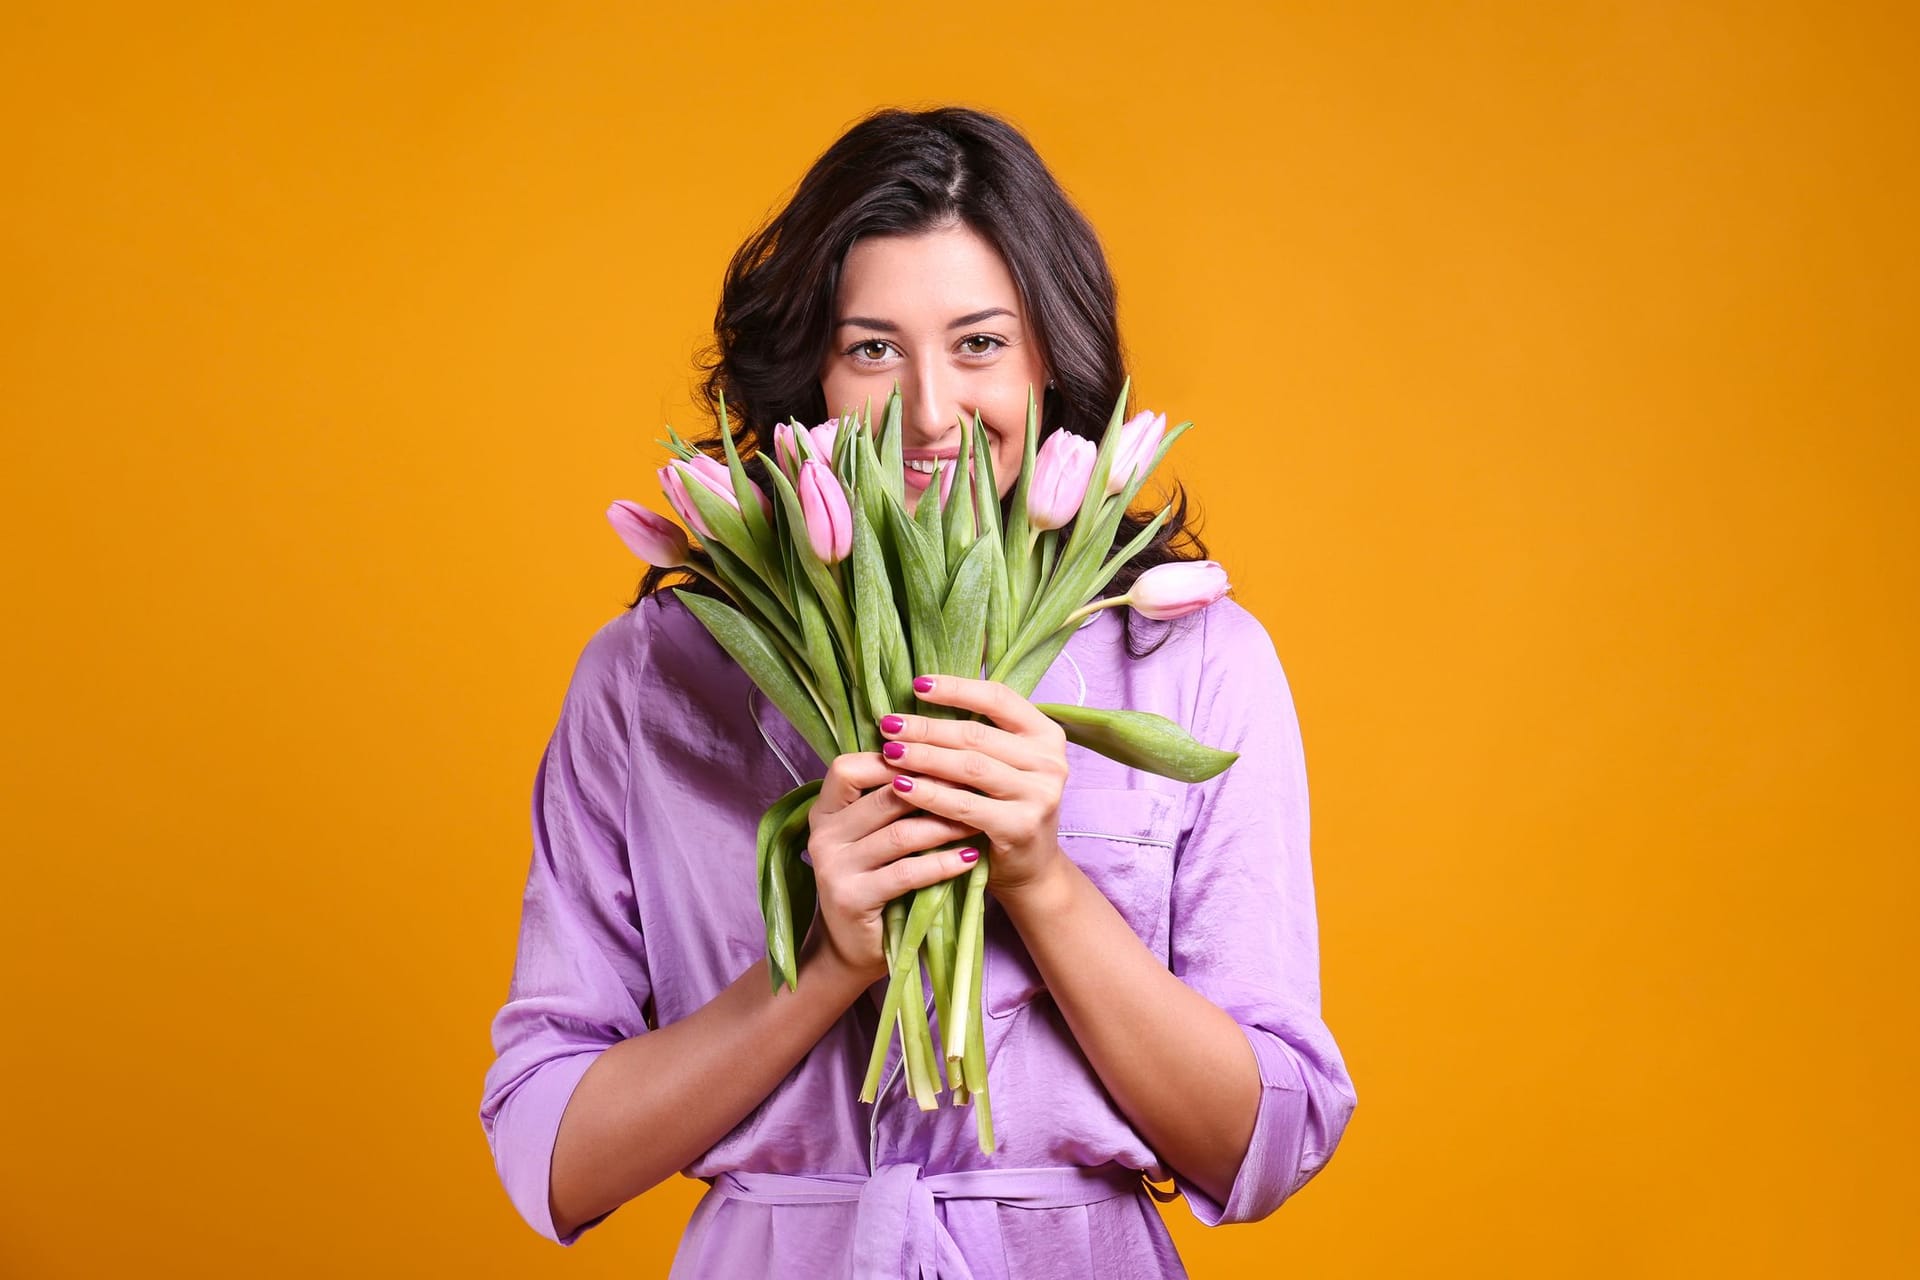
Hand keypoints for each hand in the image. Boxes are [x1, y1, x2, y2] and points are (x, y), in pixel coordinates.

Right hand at [805, 749, 982, 982]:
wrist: (851, 949)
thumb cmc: (874, 882)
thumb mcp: (873, 838)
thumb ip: (889, 803)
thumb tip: (940, 758)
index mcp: (825, 811)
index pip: (849, 768)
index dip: (893, 760)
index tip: (938, 760)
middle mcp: (823, 835)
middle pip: (883, 797)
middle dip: (934, 790)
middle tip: (975, 786)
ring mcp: (833, 867)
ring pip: (900, 833)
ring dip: (945, 825)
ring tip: (978, 821)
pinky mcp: (851, 898)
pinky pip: (906, 872)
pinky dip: (942, 863)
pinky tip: (969, 858)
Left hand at [877, 674, 1070, 901]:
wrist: (1031, 868)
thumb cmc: (1007, 807)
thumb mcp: (1005, 764)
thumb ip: (979, 735)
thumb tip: (922, 697)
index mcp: (1046, 735)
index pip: (998, 698)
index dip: (957, 688)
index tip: (917, 685)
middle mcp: (1050, 761)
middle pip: (977, 735)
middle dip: (927, 728)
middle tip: (889, 725)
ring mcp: (1039, 795)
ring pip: (969, 767)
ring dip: (924, 757)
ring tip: (890, 752)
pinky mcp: (1021, 826)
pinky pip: (964, 805)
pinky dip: (929, 795)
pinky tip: (901, 787)